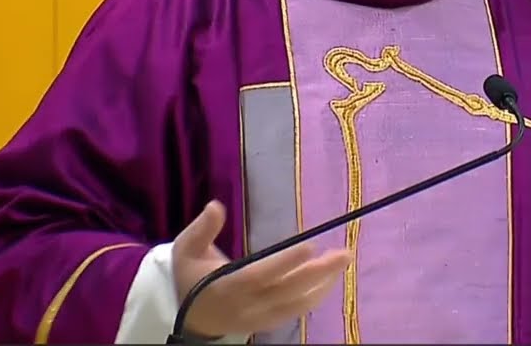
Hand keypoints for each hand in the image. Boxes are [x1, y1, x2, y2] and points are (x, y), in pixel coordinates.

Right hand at [172, 200, 351, 337]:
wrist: (190, 318)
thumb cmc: (190, 276)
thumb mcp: (186, 249)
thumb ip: (202, 229)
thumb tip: (216, 206)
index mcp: (226, 286)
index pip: (259, 276)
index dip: (284, 263)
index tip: (309, 246)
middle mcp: (246, 305)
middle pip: (287, 291)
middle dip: (318, 273)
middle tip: (344, 253)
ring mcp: (259, 318)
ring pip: (296, 305)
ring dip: (323, 285)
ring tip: (342, 262)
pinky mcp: (267, 323)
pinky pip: (295, 313)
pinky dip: (315, 297)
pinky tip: (330, 280)